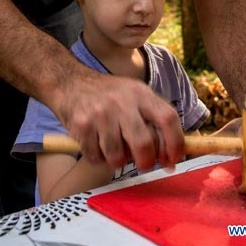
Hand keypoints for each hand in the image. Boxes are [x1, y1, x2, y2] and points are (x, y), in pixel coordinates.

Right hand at [55, 67, 184, 170]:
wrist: (70, 82)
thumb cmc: (107, 95)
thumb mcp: (134, 95)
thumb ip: (153, 120)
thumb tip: (172, 156)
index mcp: (141, 93)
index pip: (168, 118)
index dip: (176, 144)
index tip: (173, 159)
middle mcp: (123, 102)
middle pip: (145, 144)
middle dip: (146, 161)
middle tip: (143, 163)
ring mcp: (101, 113)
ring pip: (118, 156)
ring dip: (117, 160)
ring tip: (113, 146)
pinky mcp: (83, 125)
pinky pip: (96, 157)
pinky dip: (98, 157)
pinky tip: (96, 143)